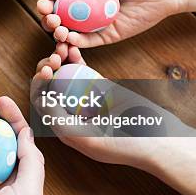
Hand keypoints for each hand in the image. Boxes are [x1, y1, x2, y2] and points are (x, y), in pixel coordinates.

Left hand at [32, 53, 174, 168]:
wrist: (156, 139)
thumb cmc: (122, 145)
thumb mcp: (87, 138)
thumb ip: (62, 122)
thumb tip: (41, 100)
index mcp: (63, 126)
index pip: (42, 102)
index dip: (39, 85)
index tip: (46, 72)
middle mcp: (70, 111)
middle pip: (49, 85)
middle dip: (47, 68)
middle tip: (54, 58)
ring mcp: (85, 97)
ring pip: (63, 74)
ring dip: (58, 59)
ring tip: (61, 48)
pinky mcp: (100, 86)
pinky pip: (82, 69)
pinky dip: (74, 58)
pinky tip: (73, 48)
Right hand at [37, 0, 185, 46]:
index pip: (57, 0)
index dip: (46, 5)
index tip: (41, 5)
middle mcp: (86, 8)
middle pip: (60, 19)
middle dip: (50, 21)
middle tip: (50, 19)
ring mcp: (96, 24)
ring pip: (70, 33)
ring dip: (59, 34)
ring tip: (57, 29)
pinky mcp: (108, 36)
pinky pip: (87, 43)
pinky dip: (75, 43)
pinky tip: (69, 38)